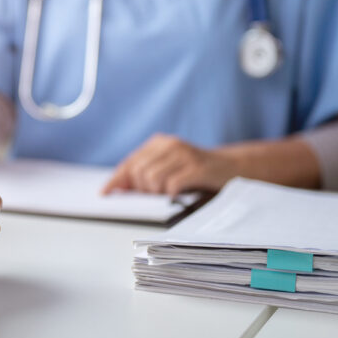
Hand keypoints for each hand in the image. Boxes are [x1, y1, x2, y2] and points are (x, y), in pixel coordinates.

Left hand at [102, 134, 239, 196]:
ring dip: (157, 192)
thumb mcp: (169, 168)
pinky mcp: (197, 167)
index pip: (130, 162)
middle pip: (138, 171)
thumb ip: (146, 175)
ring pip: (151, 178)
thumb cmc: (196, 172)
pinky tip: (178, 193)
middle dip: (141, 189)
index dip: (116, 179)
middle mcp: (169, 144)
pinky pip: (172, 184)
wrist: (232, 167)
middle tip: (156, 194)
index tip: (105, 193)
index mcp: (159, 143)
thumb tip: (120, 187)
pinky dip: (171, 193)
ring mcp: (184, 154)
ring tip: (169, 192)